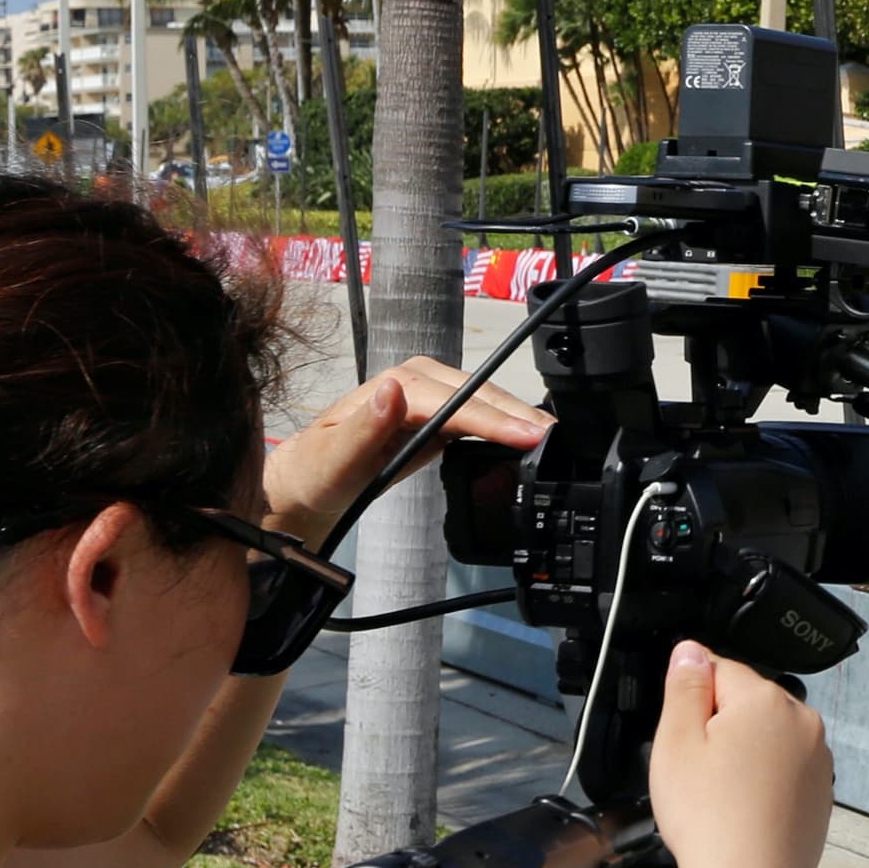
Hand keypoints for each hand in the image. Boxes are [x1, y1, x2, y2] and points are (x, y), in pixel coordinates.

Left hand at [261, 357, 547, 541]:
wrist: (310, 486)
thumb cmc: (316, 473)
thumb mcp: (332, 458)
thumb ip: (363, 428)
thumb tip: (393, 390)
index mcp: (394, 385)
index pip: (454, 400)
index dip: (492, 418)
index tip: (527, 435)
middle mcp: (417, 382)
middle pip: (479, 395)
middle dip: (520, 416)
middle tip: (558, 439)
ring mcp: (431, 397)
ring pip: (486, 402)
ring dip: (520, 419)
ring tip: (555, 440)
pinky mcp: (440, 417)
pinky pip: (480, 417)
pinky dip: (507, 427)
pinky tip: (528, 439)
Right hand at [649, 640, 831, 867]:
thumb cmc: (710, 820)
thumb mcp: (676, 741)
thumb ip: (684, 686)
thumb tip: (690, 650)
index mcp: (767, 700)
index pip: (719, 668)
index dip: (690, 697)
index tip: (678, 731)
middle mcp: (802, 722)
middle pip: (747, 702)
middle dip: (717, 725)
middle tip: (694, 770)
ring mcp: (817, 760)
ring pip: (766, 738)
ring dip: (741, 755)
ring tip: (717, 797)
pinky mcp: (820, 793)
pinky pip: (782, 772)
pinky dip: (761, 783)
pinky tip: (740, 812)